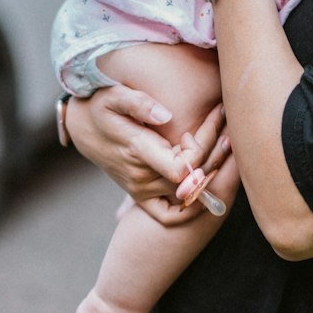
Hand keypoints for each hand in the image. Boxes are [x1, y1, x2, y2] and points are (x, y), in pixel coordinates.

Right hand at [66, 86, 231, 226]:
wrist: (84, 129)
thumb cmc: (101, 107)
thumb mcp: (113, 97)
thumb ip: (138, 103)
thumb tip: (166, 115)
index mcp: (137, 151)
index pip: (181, 168)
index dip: (198, 151)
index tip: (198, 129)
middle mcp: (141, 176)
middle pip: (191, 179)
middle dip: (215, 153)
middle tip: (228, 127)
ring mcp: (142, 189)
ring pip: (187, 193)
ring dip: (210, 172)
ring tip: (225, 142)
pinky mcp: (142, 195)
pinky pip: (169, 215)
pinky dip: (189, 209)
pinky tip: (206, 187)